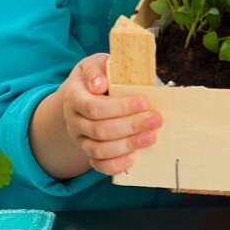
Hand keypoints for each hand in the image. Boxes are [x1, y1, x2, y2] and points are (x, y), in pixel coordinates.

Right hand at [37, 52, 161, 176]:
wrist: (82, 94)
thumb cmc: (97, 76)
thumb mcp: (95, 64)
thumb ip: (98, 69)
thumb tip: (99, 84)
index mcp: (74, 96)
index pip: (94, 107)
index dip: (120, 107)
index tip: (144, 102)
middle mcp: (73, 120)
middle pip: (99, 130)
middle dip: (131, 126)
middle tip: (156, 120)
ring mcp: (80, 139)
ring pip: (99, 150)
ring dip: (127, 145)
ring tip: (150, 137)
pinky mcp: (88, 152)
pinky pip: (99, 165)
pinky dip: (116, 165)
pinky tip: (134, 158)